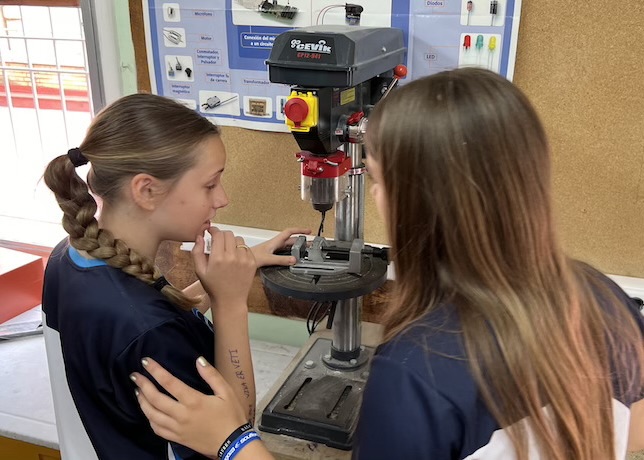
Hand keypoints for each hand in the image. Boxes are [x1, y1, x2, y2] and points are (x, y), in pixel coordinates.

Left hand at [133, 357, 247, 457]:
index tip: (145, 362)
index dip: (155, 371)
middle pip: (155, 398)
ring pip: (152, 415)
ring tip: (138, 391)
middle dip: (143, 385)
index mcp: (193, 401)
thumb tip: (198, 360)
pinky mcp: (177, 439)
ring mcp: (177, 428)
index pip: (169, 382)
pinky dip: (149, 419)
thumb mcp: (226, 392)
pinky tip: (148, 412)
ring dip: (142, 401)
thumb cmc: (231, 415)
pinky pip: (157, 429)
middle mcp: (182, 415)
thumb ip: (212, 375)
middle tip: (134, 375)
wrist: (233, 444)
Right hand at [192, 228, 255, 308]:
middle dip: (222, 235)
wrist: (230, 300)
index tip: (211, 232)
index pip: (218, 234)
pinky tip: (235, 257)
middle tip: (218, 241)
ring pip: (239, 239)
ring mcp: (244, 259)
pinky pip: (247, 248)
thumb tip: (200, 236)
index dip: (213, 230)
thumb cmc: (214, 287)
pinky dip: (241, 249)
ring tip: (227, 250)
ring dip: (232, 241)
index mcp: (218, 258)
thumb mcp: (199, 270)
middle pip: (229, 234)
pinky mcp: (252, 263)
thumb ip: (197, 252)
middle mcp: (232, 257)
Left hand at [251, 227, 310, 267]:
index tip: (308, 231)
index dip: (299, 230)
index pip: (289, 232)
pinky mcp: (271, 254)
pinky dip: (291, 252)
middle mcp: (275, 244)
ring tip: (305, 249)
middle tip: (311, 242)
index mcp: (275, 242)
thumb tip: (293, 260)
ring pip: (288, 245)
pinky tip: (293, 257)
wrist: (242, 260)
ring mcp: (273, 249)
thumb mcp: (268, 259)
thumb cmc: (251, 257)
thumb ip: (281, 260)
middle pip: (291, 239)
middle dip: (301, 240)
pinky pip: (284, 251)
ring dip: (296, 246)